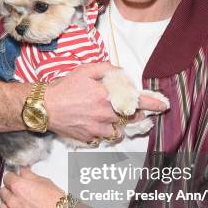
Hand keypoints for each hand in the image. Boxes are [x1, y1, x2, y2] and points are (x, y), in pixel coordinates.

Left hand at [0, 167, 62, 207]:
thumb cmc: (57, 201)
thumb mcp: (44, 181)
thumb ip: (29, 175)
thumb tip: (23, 171)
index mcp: (18, 187)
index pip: (7, 177)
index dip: (12, 177)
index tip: (15, 178)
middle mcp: (13, 201)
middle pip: (3, 191)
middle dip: (10, 189)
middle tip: (19, 190)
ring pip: (2, 207)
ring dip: (8, 203)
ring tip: (18, 203)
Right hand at [44, 62, 167, 141]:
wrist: (44, 107)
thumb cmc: (64, 87)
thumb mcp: (85, 70)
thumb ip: (107, 69)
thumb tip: (121, 72)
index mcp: (107, 96)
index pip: (137, 100)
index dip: (153, 103)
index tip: (163, 105)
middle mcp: (105, 114)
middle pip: (131, 118)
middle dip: (135, 114)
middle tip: (131, 109)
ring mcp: (98, 128)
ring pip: (119, 131)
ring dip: (120, 125)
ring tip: (111, 117)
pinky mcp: (89, 138)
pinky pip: (104, 138)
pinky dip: (105, 132)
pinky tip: (96, 123)